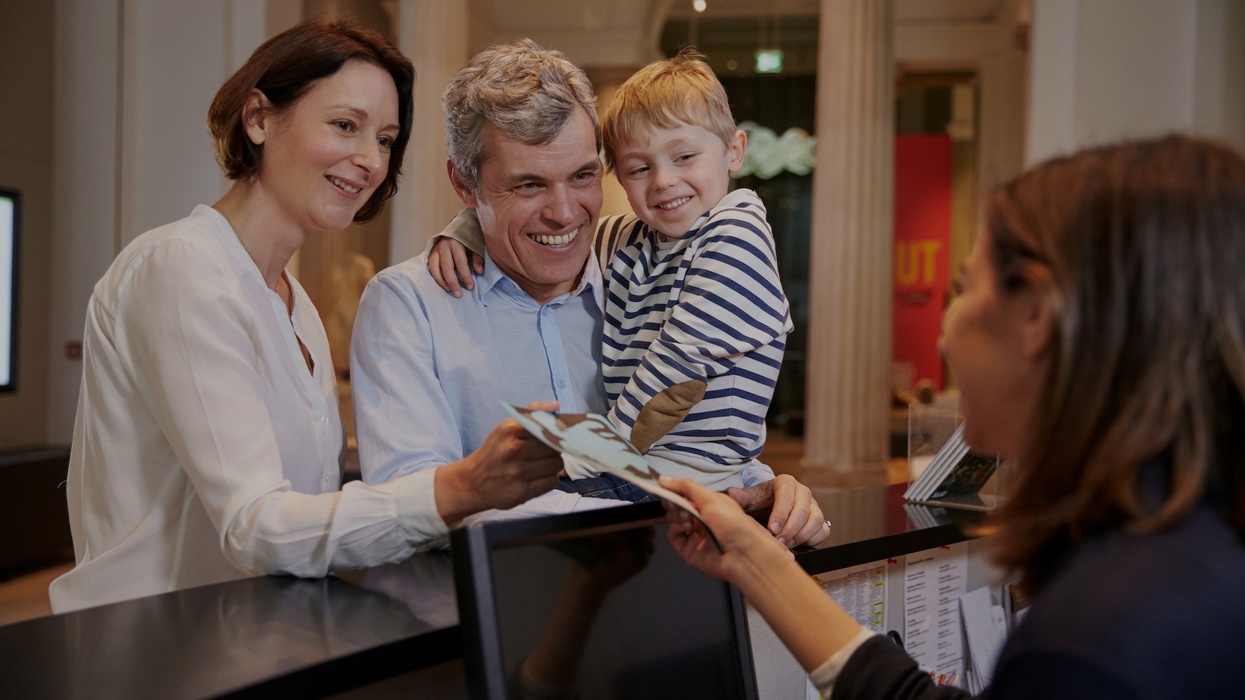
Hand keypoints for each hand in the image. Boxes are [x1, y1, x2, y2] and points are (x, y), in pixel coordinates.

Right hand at [427, 236, 482, 297]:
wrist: (456, 228)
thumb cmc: (468, 239)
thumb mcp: (475, 245)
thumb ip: (477, 258)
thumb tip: (479, 271)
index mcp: (456, 243)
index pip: (461, 263)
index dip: (465, 276)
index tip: (471, 287)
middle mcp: (444, 246)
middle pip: (447, 268)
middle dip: (453, 282)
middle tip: (459, 295)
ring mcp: (436, 250)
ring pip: (435, 268)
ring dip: (442, 281)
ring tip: (450, 290)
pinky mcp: (431, 253)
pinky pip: (431, 267)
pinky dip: (436, 277)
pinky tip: (443, 284)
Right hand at [435, 418, 561, 523]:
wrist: (471, 482)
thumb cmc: (493, 452)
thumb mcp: (506, 428)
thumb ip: (531, 414)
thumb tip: (556, 405)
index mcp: (510, 430)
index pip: (547, 427)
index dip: (553, 433)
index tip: (552, 436)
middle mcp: (514, 450)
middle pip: (554, 448)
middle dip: (553, 450)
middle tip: (543, 453)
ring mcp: (518, 473)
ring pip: (557, 465)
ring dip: (552, 466)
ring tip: (540, 465)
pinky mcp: (522, 492)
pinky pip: (552, 482)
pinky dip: (549, 480)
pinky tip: (538, 477)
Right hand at [661, 477, 792, 584]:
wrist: (741, 554)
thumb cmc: (731, 522)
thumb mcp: (711, 498)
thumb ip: (686, 487)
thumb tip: (662, 479)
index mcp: (710, 504)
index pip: (686, 493)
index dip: (675, 489)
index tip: (662, 484)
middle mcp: (701, 518)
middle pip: (678, 505)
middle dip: (674, 500)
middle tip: (673, 501)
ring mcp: (693, 534)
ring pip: (673, 518)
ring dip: (676, 514)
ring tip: (687, 517)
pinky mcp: (687, 549)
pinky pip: (673, 534)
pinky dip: (676, 527)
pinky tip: (686, 526)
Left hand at [727, 474, 829, 547]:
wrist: (768, 507)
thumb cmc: (759, 502)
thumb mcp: (748, 498)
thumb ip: (740, 497)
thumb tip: (732, 494)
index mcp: (785, 483)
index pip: (787, 496)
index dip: (780, 514)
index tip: (772, 529)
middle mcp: (803, 492)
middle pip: (803, 511)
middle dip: (790, 529)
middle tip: (777, 541)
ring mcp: (814, 506)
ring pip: (815, 521)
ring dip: (801, 536)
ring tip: (785, 544)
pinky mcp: (820, 520)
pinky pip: (823, 531)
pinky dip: (812, 539)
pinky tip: (796, 544)